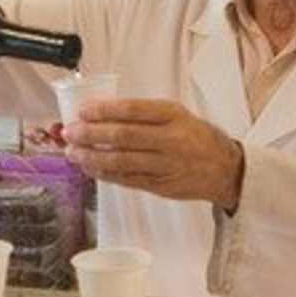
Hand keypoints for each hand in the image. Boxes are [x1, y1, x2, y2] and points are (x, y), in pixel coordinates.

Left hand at [65, 99, 245, 209]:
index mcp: (173, 115)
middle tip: (70, 132)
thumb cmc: (196, 137)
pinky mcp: (161, 186)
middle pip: (123, 136)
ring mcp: (166, 165)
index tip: (83, 111)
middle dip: (91, 134)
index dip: (104, 110)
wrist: (225, 169)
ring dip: (93, 157)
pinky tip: (90, 168)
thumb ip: (144, 114)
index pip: (133, 110)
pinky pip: (128, 180)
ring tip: (73, 152)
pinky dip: (106, 174)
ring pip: (122, 161)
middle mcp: (170, 139)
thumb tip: (102, 113)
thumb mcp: (176, 114)